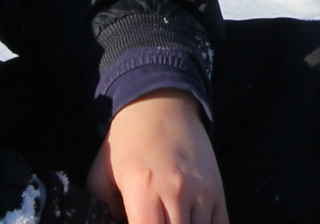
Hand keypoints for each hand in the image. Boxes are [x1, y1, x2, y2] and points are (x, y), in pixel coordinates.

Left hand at [86, 89, 227, 223]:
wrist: (159, 107)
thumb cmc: (128, 142)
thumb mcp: (102, 174)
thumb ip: (106, 209)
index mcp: (142, 188)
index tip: (139, 223)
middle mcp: (174, 192)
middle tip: (153, 219)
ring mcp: (200, 192)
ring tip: (170, 219)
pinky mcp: (217, 191)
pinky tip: (191, 222)